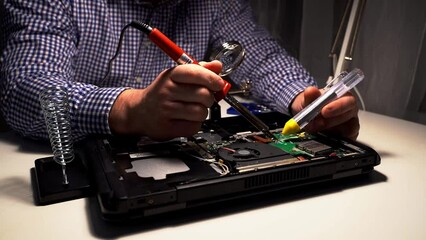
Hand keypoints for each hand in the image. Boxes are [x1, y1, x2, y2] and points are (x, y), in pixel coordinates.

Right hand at [109, 61, 223, 139]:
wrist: (139, 112)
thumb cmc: (162, 92)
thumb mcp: (177, 76)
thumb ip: (199, 70)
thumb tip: (217, 65)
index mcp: (171, 75)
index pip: (195, 73)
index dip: (212, 78)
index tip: (218, 83)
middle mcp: (167, 91)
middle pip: (203, 94)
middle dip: (209, 98)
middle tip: (204, 99)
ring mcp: (166, 110)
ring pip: (200, 112)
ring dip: (202, 112)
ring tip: (194, 110)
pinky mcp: (167, 127)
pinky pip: (193, 127)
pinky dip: (194, 124)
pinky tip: (186, 120)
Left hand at [290, 86, 359, 139]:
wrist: (306, 115)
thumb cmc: (312, 104)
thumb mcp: (307, 99)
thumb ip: (309, 96)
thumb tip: (310, 90)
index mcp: (344, 97)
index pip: (349, 101)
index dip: (338, 106)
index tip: (324, 111)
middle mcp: (350, 110)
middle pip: (348, 116)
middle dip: (330, 120)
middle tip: (315, 123)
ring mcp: (350, 124)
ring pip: (348, 129)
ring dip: (330, 130)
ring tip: (314, 128)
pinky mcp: (348, 136)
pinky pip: (345, 140)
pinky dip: (333, 139)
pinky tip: (321, 136)